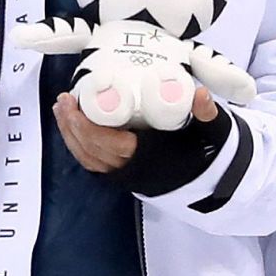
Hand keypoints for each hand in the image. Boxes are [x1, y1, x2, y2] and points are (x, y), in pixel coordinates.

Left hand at [50, 87, 218, 172]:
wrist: (213, 181)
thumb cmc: (208, 152)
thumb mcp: (211, 130)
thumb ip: (206, 112)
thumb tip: (201, 94)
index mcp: (149, 157)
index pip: (109, 143)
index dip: (86, 126)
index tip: (74, 103)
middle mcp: (132, 170)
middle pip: (91, 151)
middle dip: (72, 126)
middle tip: (63, 100)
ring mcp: (126, 175)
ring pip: (89, 158)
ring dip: (71, 135)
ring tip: (61, 110)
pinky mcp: (124, 175)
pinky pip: (93, 164)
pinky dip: (79, 147)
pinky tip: (72, 129)